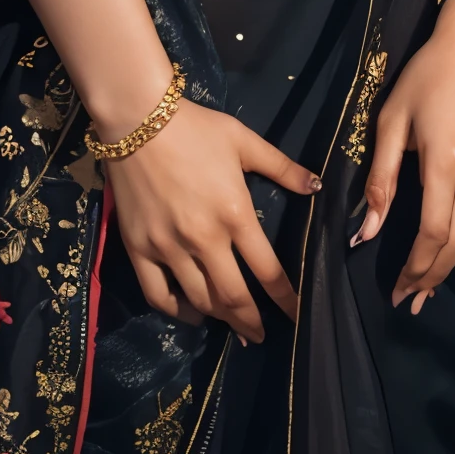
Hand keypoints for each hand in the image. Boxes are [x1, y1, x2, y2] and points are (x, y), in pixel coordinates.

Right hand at [106, 99, 319, 342]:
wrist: (138, 118)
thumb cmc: (195, 129)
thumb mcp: (244, 141)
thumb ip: (282, 167)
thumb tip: (317, 186)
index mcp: (235, 215)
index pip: (268, 271)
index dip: (285, 299)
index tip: (296, 316)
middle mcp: (204, 240)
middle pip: (234, 297)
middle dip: (252, 322)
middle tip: (261, 335)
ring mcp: (168, 248)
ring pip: (199, 300)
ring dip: (219, 319)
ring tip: (231, 325)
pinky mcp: (139, 249)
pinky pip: (158, 294)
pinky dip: (176, 311)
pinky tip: (190, 312)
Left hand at [356, 0, 454, 310]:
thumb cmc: (427, 76)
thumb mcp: (392, 119)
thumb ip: (382, 178)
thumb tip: (366, 230)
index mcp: (444, 164)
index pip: (432, 234)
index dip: (415, 268)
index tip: (396, 291)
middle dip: (432, 276)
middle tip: (409, 300)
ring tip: (430, 282)